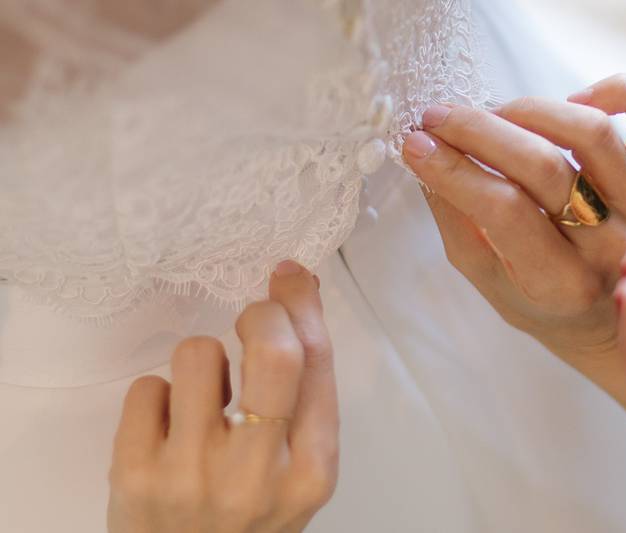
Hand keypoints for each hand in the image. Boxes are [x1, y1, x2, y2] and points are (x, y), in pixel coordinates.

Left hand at [107, 262, 337, 532]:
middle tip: (251, 319)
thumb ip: (304, 396)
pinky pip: (147, 386)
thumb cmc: (250, 514)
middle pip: (272, 352)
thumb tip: (296, 298)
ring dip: (202, 361)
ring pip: (198, 353)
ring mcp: (191, 475)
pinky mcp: (134, 475)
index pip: (316, 362)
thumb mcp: (297, 468)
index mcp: (311, 470)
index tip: (289, 277)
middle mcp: (257, 474)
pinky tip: (165, 430)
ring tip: (201, 400)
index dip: (302, 304)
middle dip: (263, 313)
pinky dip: (158, 397)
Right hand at [402, 74, 625, 401]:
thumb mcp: (482, 275)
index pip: (504, 210)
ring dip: (528, 110)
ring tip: (491, 114)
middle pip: (545, 166)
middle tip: (436, 118)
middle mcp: (609, 246)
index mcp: (560, 284)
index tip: (415, 144)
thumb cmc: (533, 298)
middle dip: (479, 131)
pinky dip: (617, 90)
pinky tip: (574, 99)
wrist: (595, 316)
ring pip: (591, 132)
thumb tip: (424, 154)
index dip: (454, 169)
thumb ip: (455, 218)